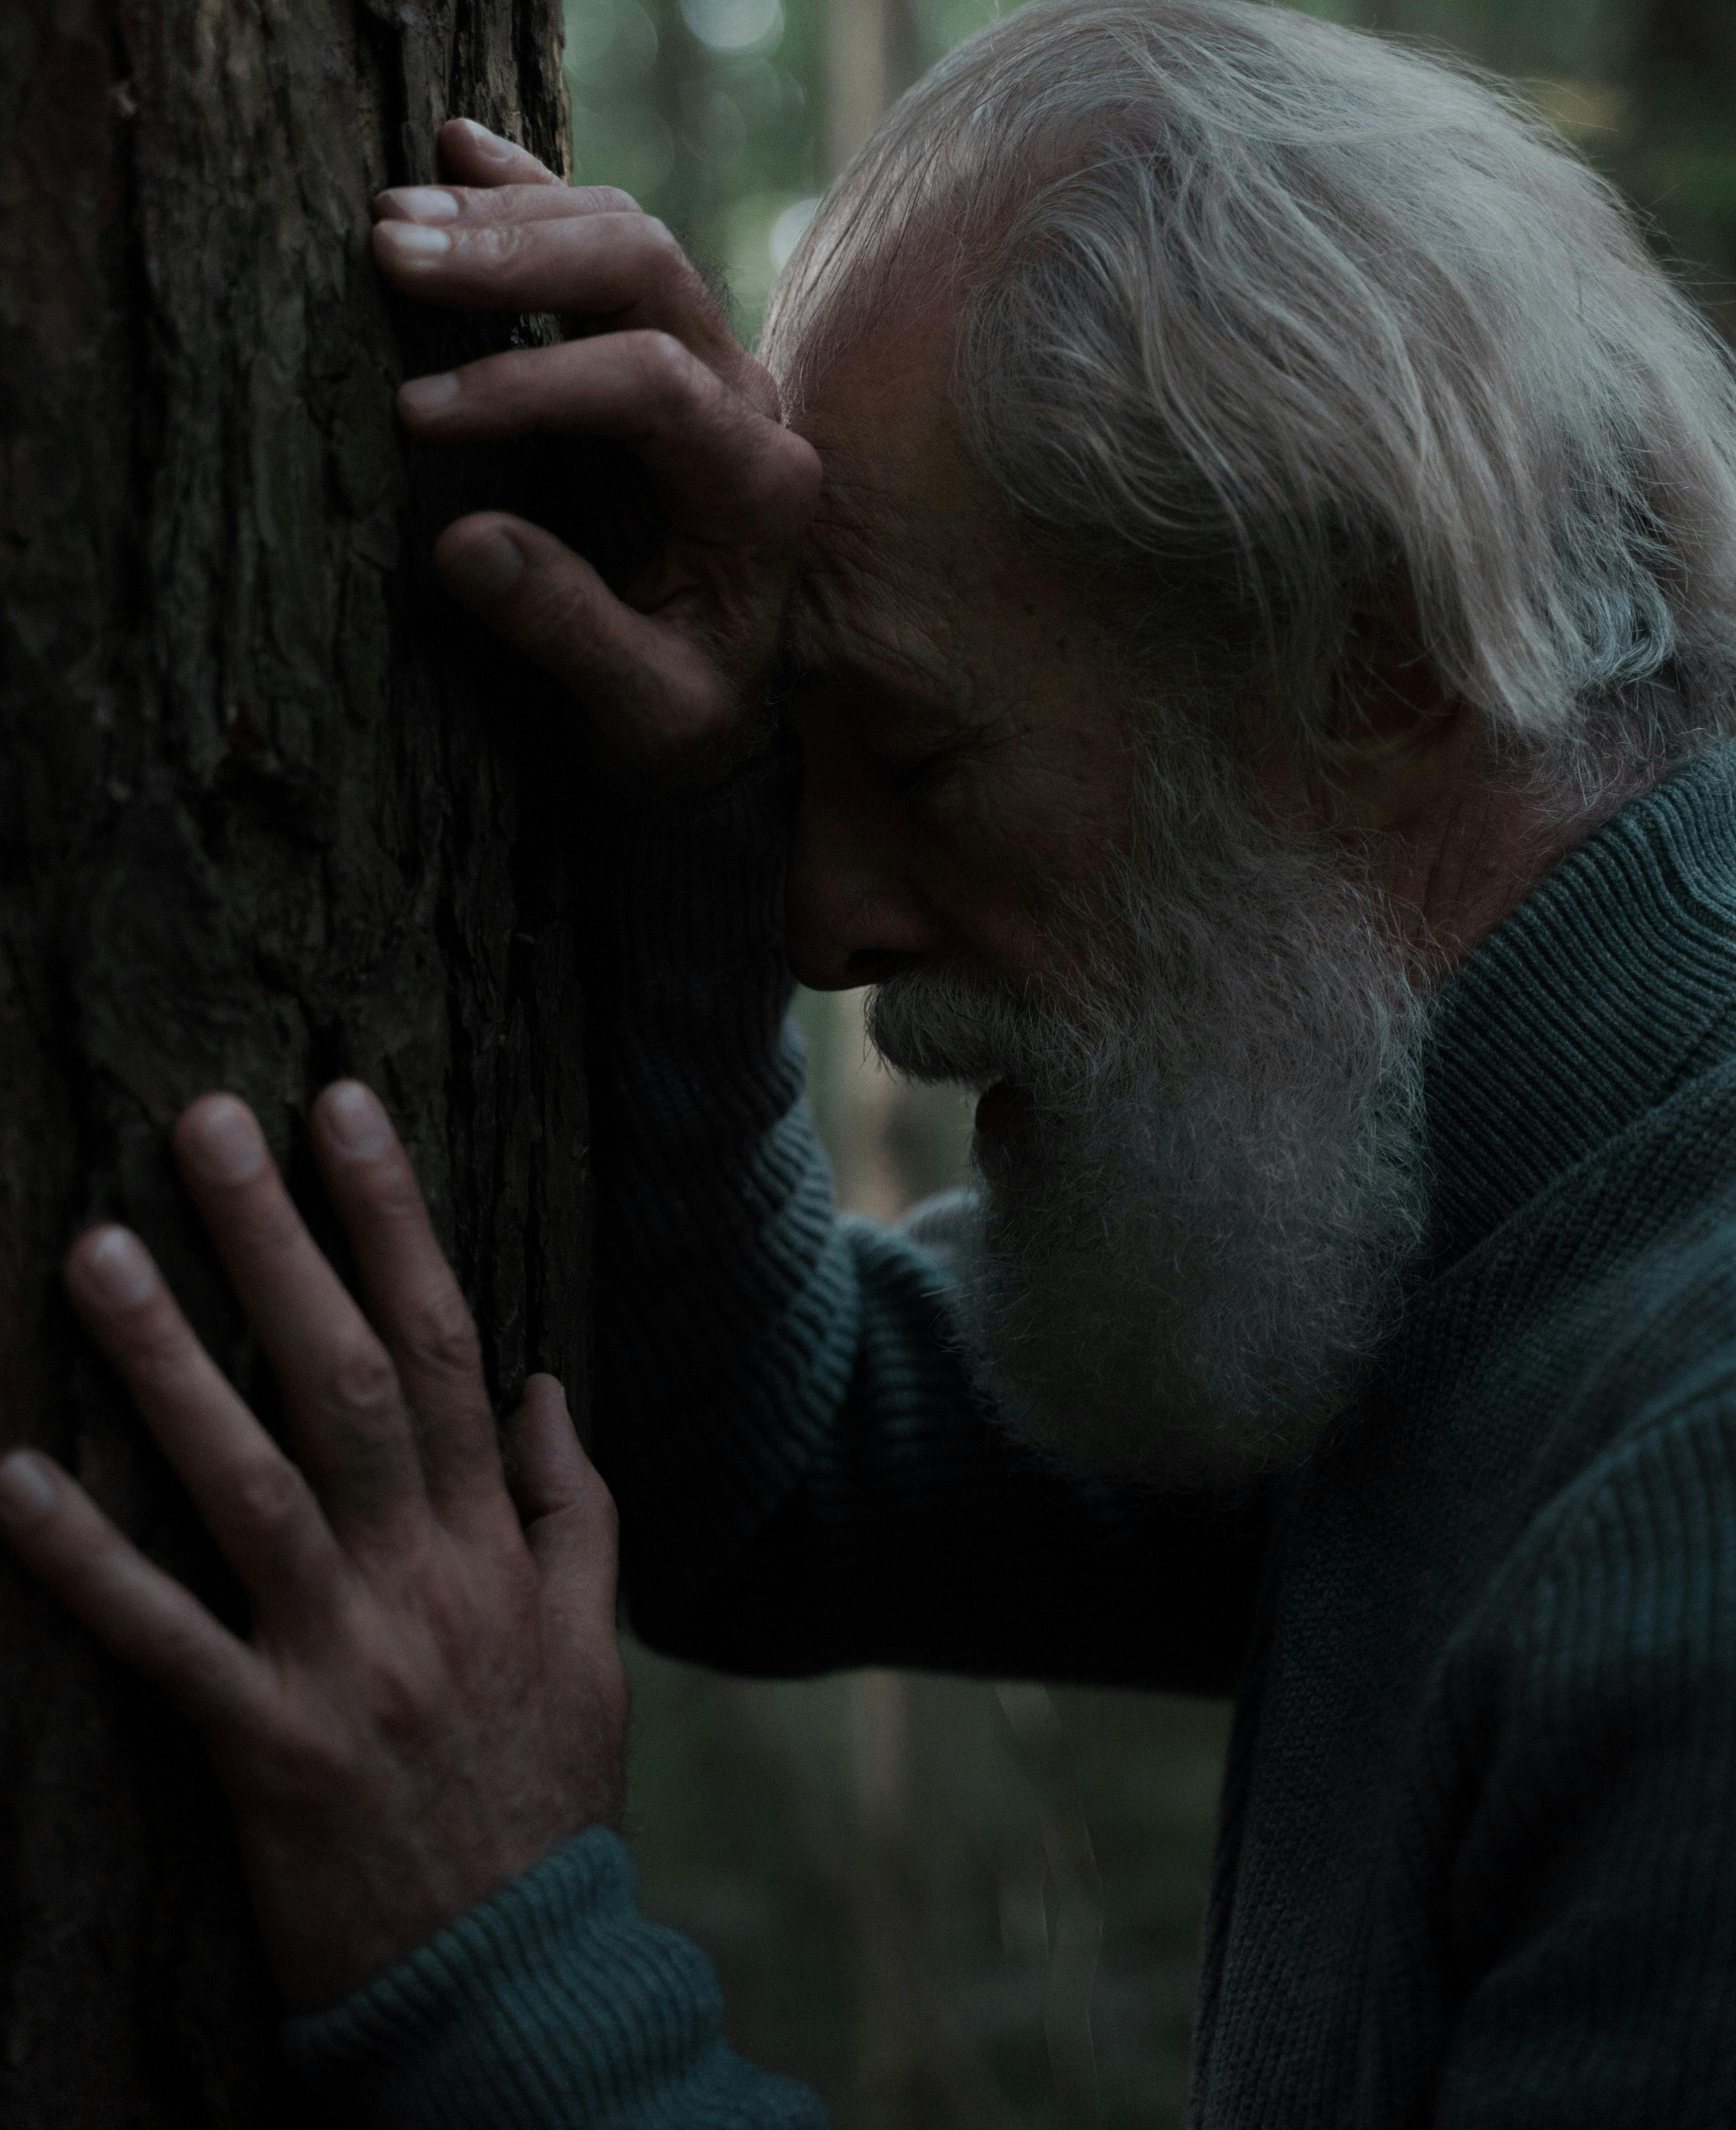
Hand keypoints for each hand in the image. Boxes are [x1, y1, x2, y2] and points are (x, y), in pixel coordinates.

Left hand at [0, 1085, 625, 2012]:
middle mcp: (422, 1580)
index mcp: (492, 1543)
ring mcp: (342, 1662)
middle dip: (278, 1240)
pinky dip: (87, 1563)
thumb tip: (539, 1382)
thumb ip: (572, 1505)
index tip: (339, 1110)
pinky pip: (164, 1642)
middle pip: (344, 1379)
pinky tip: (12, 1479)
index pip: (441, 1344)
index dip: (391, 1220)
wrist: (514, 1980)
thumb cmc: (543, 1795)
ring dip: (171, 1364)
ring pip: (251, 1485)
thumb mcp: (592, 1642)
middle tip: (205, 1123)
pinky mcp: (265, 1750)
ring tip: (97, 1252)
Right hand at [372, 118, 822, 784]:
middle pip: (647, 268)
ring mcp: (709, 358)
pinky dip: (531, 188)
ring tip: (390, 222)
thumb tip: (463, 543)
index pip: (652, 384)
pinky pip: (605, 237)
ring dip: (507, 213)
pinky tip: (457, 147)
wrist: (728, 713)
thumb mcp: (651, 720)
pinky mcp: (660, 342)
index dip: (529, 383)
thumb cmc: (690, 721)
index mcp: (762, 487)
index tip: (416, 413)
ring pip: (625, 232)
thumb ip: (573, 636)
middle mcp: (750, 399)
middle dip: (516, 253)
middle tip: (390, 253)